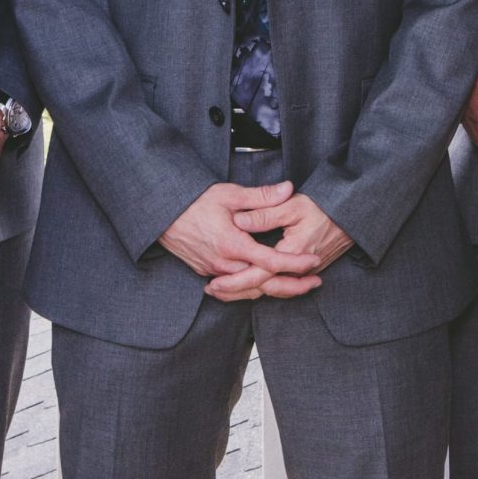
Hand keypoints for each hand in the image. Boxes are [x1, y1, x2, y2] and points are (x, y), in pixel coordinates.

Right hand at [159, 181, 325, 302]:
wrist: (161, 214)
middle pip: (264, 283)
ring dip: (275, 290)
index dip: (295, 263)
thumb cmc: (194, 201)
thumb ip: (261, 196)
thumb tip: (288, 188)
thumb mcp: (229, 194)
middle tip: (316, 282)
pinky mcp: (207, 273)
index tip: (314, 261)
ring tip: (298, 286)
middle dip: (293, 286)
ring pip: (249, 290)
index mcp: (232, 245)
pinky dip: (253, 288)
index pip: (270, 261)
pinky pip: (235, 288)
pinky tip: (267, 284)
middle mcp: (224, 264)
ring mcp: (214, 272)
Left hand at [226, 190, 352, 298]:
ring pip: (271, 291)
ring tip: (223, 292)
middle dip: (236, 292)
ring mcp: (302, 273)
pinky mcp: (304, 273)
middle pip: (262, 288)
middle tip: (212, 290)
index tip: (214, 283)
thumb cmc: (323, 208)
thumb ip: (265, 213)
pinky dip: (262, 289)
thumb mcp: (293, 205)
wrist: (350, 217)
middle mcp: (297, 268)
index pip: (259, 274)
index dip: (235, 281)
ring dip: (246, 292)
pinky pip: (280, 287)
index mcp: (291, 251)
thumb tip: (240, 220)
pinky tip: (248, 287)